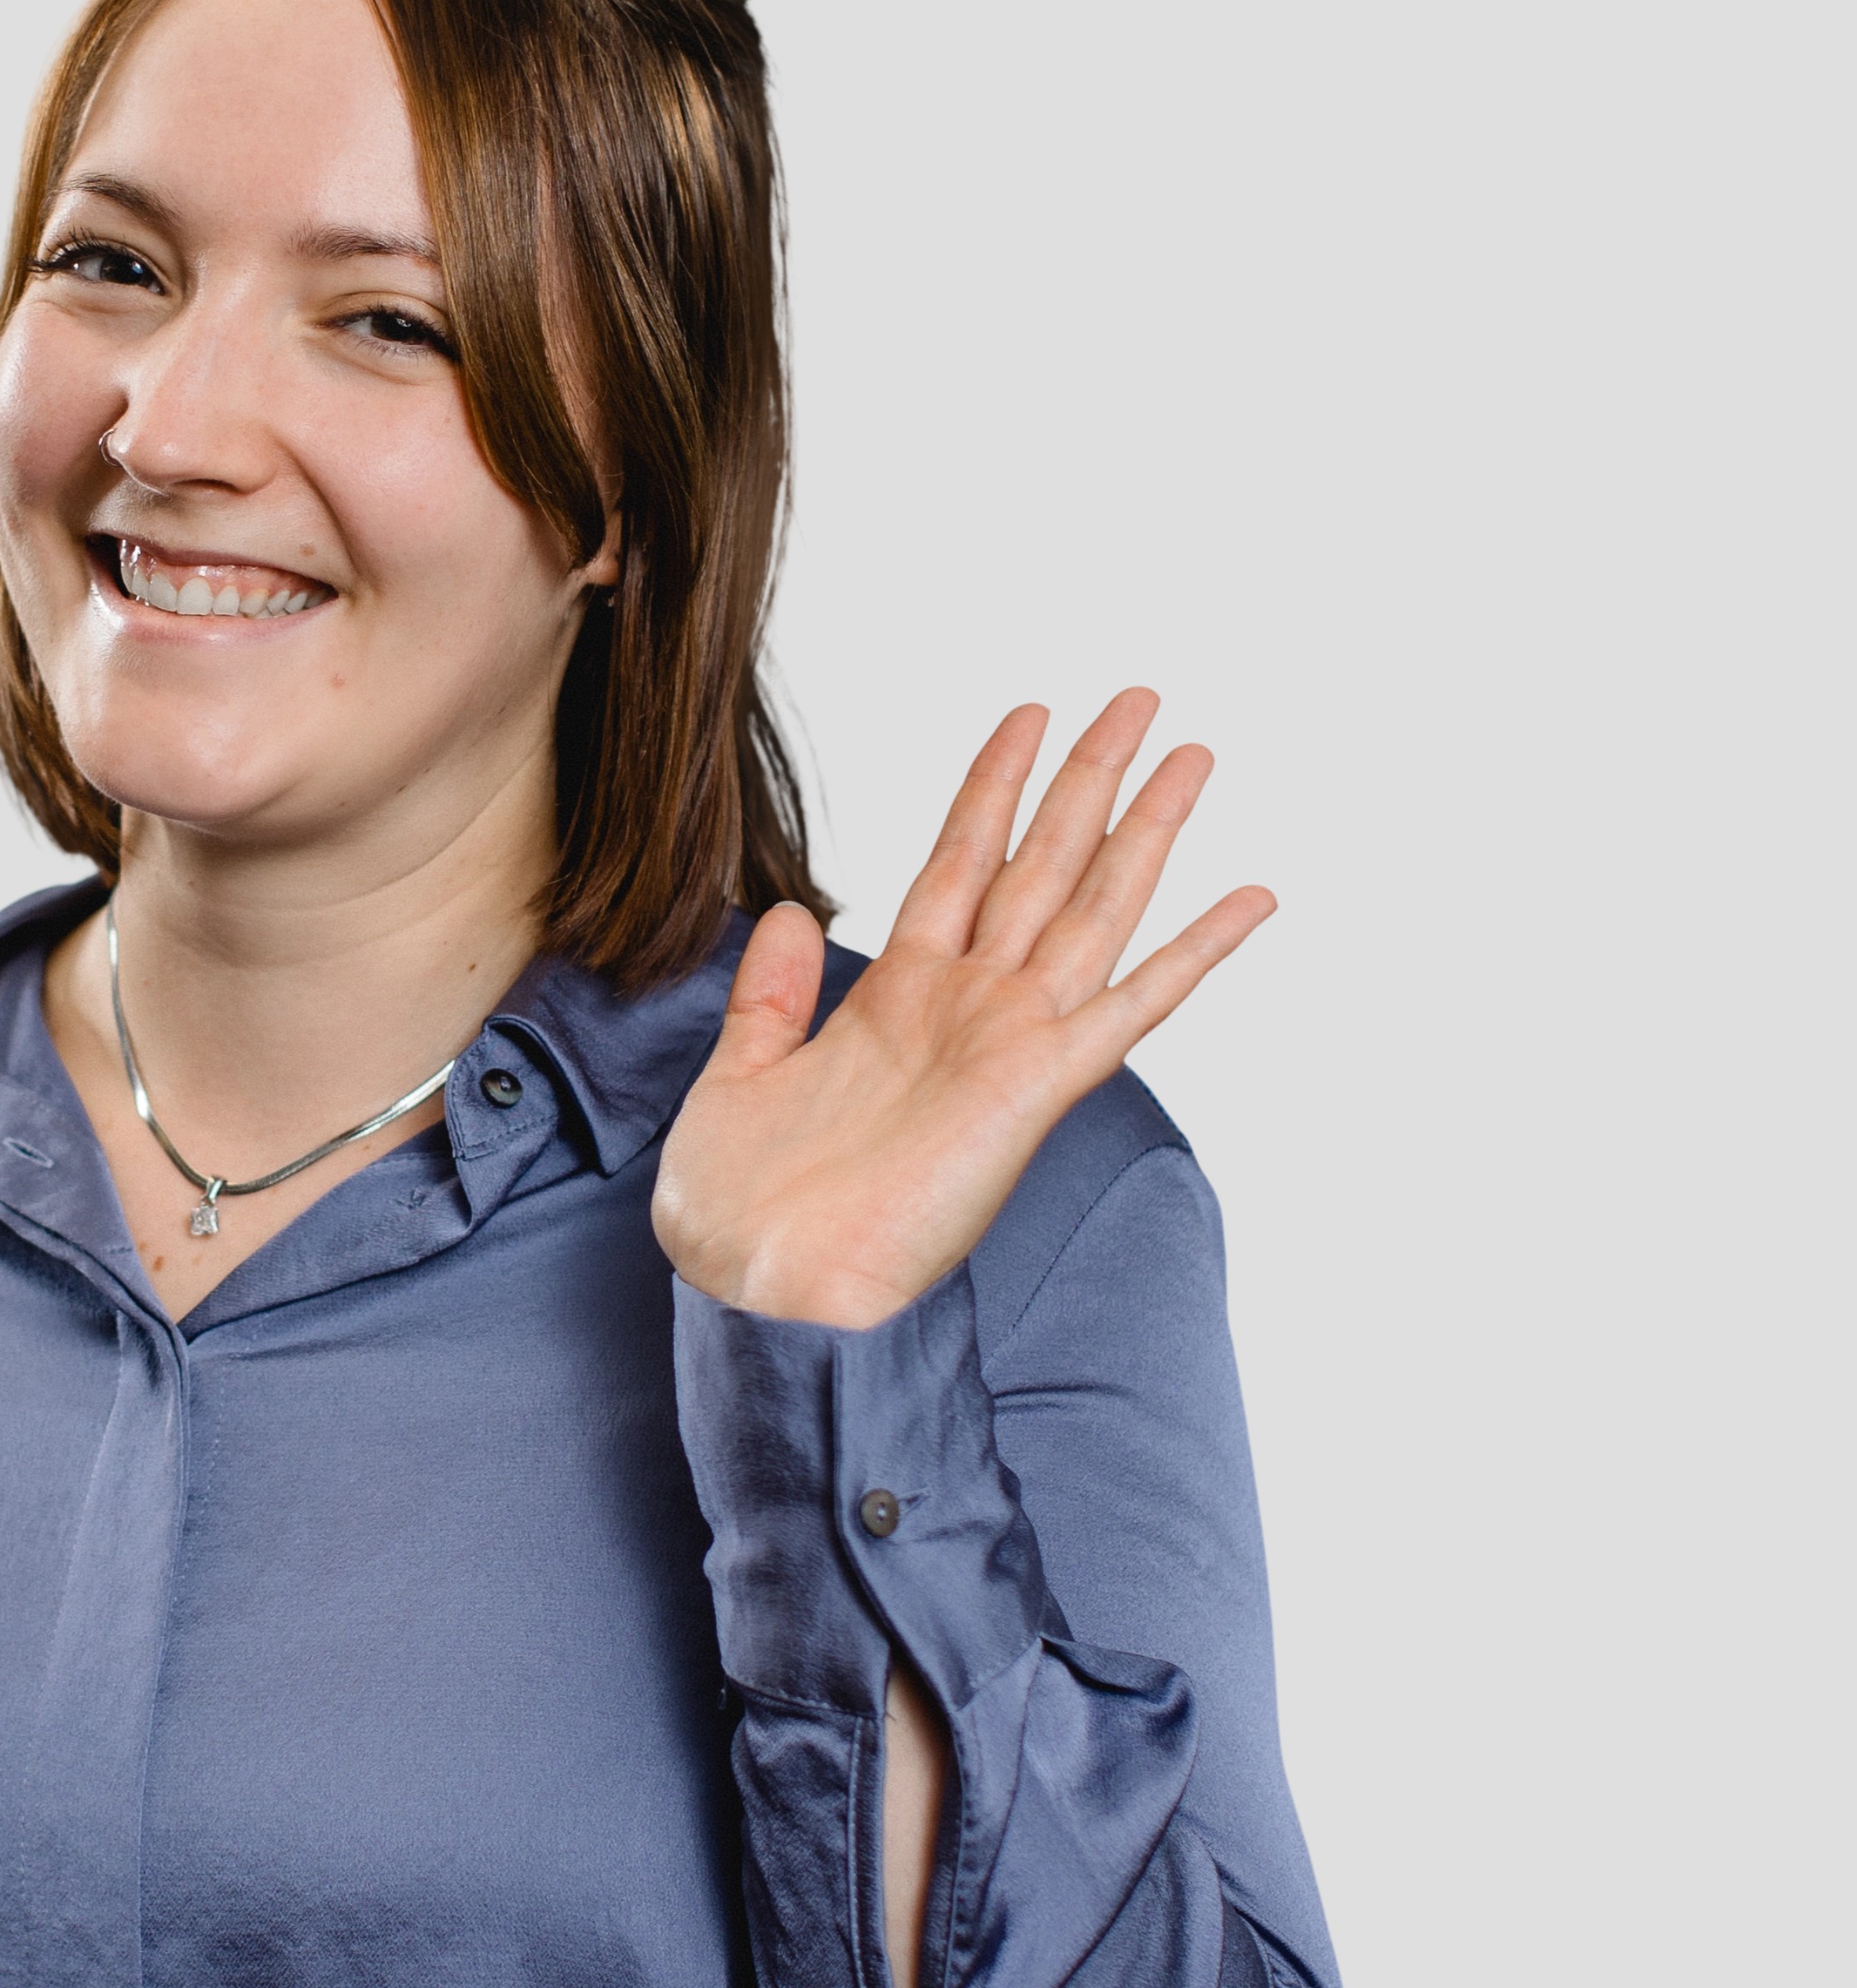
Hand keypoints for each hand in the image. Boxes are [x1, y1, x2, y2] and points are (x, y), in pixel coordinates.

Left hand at [653, 691, 1271, 1328]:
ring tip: (1194, 751)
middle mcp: (965, 1008)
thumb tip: (795, 913)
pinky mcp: (1038, 1087)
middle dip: (1089, 778)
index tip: (1028, 714)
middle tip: (1140, 698)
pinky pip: (1131, 1005)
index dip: (992, 786)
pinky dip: (1192, 950)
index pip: (958, 861)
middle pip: (1041, 862)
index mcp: (896, 999)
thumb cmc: (742, 1209)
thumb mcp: (739, 1075)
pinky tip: (1248, 897)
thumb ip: (772, 996)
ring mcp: (1008, 1042)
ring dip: (1145, 830)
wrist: (760, 1289)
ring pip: (1092, 907)